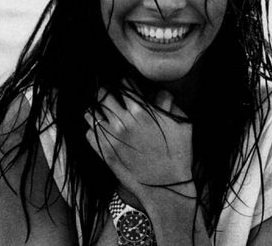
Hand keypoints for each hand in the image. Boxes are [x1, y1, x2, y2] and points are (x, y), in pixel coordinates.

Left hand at [84, 83, 192, 197]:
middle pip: (103, 94)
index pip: (124, 85)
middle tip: (111, 97)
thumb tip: (160, 93)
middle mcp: (123, 121)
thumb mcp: (182, 125)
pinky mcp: (104, 152)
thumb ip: (168, 104)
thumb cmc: (177, 155)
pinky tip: (103, 131)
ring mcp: (111, 137)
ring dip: (97, 110)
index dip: (124, 83)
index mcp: (142, 111)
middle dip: (107, 93)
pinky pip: (89, 133)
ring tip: (104, 113)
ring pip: (91, 112)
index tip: (126, 87)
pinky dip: (94, 129)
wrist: (166, 187)